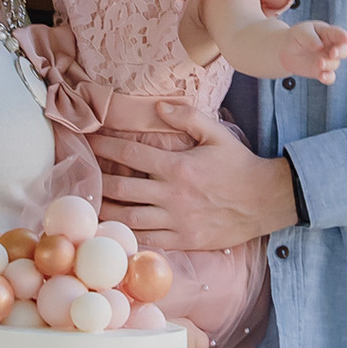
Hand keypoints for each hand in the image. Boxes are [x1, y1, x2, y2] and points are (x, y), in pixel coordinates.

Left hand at [93, 105, 296, 250]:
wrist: (266, 201)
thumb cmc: (240, 165)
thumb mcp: (217, 134)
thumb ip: (187, 117)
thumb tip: (158, 107)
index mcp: (177, 166)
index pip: (130, 153)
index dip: (105, 146)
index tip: (89, 143)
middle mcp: (172, 195)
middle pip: (121, 188)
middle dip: (97, 180)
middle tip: (80, 176)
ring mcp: (176, 221)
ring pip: (129, 218)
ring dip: (105, 211)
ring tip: (88, 206)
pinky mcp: (184, 240)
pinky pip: (147, 240)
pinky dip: (127, 236)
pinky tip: (113, 231)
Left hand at [280, 19, 346, 82]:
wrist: (285, 50)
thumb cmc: (296, 37)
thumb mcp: (300, 32)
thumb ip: (310, 38)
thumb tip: (320, 46)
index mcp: (328, 33)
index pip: (339, 34)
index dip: (343, 36)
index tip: (345, 39)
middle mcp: (331, 47)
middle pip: (343, 50)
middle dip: (341, 52)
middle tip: (333, 53)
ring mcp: (327, 60)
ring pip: (335, 64)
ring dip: (329, 64)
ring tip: (319, 63)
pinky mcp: (321, 72)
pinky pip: (330, 77)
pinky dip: (328, 78)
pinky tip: (322, 77)